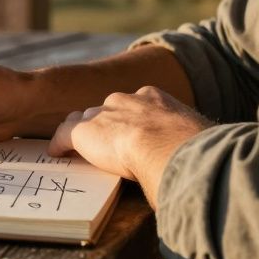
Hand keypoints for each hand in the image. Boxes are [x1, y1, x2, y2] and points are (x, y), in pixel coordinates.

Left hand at [48, 86, 212, 207]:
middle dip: (105, 122)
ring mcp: (102, 114)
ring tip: (78, 146)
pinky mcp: (83, 131)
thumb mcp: (193, 137)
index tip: (133, 131)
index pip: (135, 104)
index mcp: (154, 98)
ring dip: (83, 132)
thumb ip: (186, 142)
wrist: (167, 146)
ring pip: (85, 119)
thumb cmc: (189, 147)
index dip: (131, 119)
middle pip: (107, 109)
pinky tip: (57, 153)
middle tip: (105, 139)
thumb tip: (202, 160)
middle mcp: (125, 100)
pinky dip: (60, 143)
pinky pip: (64, 134)